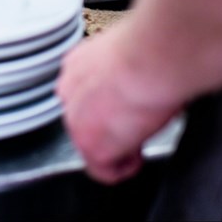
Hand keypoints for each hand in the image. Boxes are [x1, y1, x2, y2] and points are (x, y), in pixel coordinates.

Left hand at [56, 24, 181, 183]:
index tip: (129, 107)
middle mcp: (68, 90)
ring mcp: (75, 120)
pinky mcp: (91, 146)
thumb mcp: (129, 52)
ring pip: (92, 145)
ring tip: (142, 137)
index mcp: (78, 64)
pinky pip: (103, 172)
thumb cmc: (153, 48)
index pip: (84, 93)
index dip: (109, 105)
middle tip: (139, 123)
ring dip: (117, 146)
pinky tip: (139, 156)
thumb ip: (121, 68)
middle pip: (85, 119)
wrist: (151, 57)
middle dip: (111, 126)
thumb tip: (141, 76)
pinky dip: (124, 168)